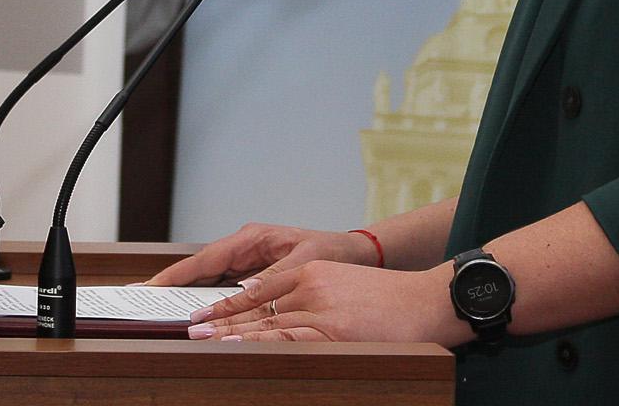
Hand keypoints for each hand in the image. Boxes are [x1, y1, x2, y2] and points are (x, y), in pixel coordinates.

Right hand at [144, 223, 378, 286]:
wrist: (352, 252)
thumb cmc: (330, 252)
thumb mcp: (302, 264)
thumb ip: (271, 279)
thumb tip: (241, 292)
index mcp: (251, 238)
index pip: (205, 259)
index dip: (176, 275)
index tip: (152, 287)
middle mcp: (243, 247)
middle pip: (199, 269)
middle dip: (171, 283)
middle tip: (142, 299)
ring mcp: (246, 259)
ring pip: (207, 278)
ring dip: (186, 293)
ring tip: (159, 309)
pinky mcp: (251, 271)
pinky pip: (222, 285)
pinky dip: (206, 297)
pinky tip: (193, 311)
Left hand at [184, 260, 467, 345]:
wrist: (427, 300)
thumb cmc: (390, 301)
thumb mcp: (344, 287)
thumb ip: (312, 297)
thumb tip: (280, 317)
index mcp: (312, 272)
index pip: (259, 287)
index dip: (229, 303)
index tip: (205, 314)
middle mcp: (311, 285)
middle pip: (256, 304)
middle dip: (220, 318)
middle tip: (191, 328)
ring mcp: (321, 307)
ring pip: (265, 321)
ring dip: (231, 333)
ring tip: (203, 340)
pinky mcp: (334, 329)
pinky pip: (288, 337)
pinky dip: (259, 343)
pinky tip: (239, 347)